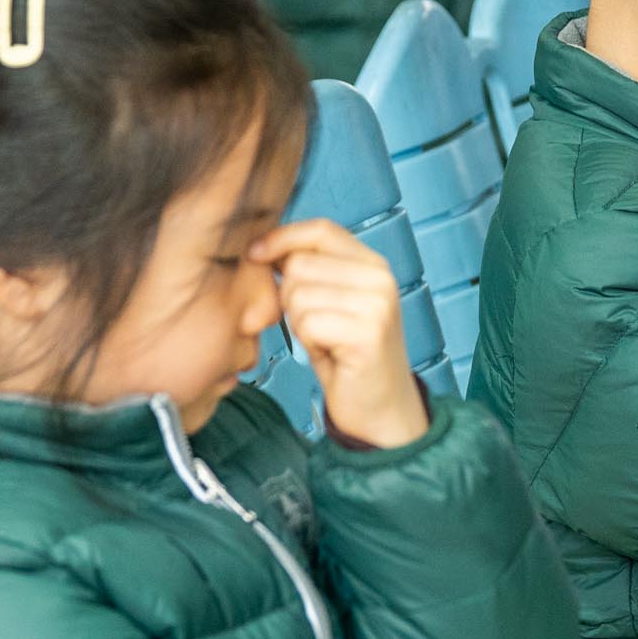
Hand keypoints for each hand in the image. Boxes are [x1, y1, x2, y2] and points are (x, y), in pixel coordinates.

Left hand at [254, 220, 429, 448]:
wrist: (382, 408)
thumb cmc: (347, 355)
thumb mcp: (330, 302)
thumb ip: (309, 270)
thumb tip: (262, 244)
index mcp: (373, 263)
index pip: (321, 229)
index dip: (282, 237)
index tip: (255, 253)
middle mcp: (381, 277)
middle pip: (300, 264)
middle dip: (289, 296)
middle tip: (314, 326)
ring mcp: (377, 304)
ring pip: (298, 294)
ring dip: (299, 323)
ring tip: (325, 340)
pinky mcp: (368, 332)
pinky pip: (307, 323)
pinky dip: (308, 342)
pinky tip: (330, 353)